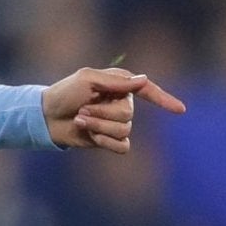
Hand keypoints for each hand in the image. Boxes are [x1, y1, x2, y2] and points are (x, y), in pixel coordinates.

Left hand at [42, 66, 185, 153]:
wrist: (44, 117)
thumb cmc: (63, 93)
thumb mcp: (86, 79)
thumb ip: (115, 82)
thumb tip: (144, 80)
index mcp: (119, 86)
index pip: (148, 91)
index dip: (164, 100)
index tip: (180, 110)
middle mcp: (122, 104)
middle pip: (128, 114)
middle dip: (102, 113)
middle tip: (82, 109)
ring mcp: (115, 123)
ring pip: (124, 130)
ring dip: (98, 126)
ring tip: (80, 119)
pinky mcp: (108, 140)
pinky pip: (122, 146)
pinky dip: (105, 142)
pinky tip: (90, 136)